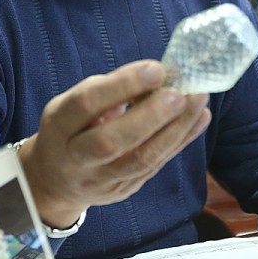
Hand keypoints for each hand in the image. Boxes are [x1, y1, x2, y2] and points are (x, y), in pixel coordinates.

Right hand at [17, 60, 210, 228]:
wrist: (56, 180)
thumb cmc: (72, 128)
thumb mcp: (74, 102)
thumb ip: (109, 88)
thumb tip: (155, 72)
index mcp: (59, 125)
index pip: (86, 104)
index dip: (122, 85)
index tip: (156, 69)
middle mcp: (76, 157)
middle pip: (112, 141)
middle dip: (150, 115)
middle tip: (179, 93)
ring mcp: (101, 179)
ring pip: (141, 159)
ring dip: (175, 129)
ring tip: (198, 100)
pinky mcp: (125, 189)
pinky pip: (157, 165)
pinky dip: (181, 140)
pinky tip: (200, 118)